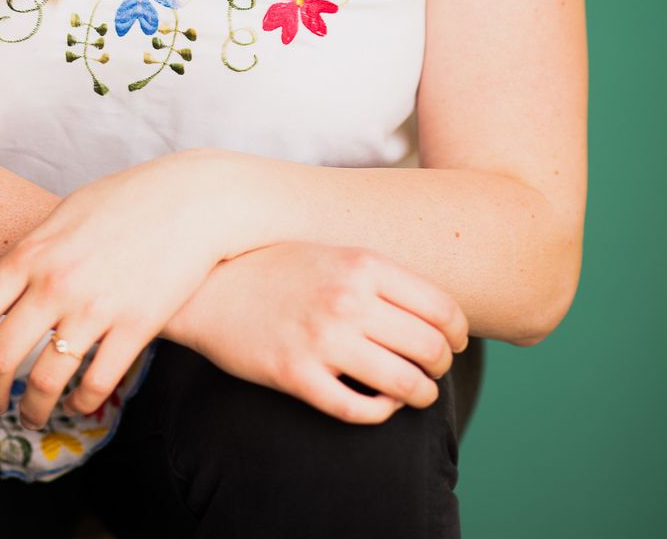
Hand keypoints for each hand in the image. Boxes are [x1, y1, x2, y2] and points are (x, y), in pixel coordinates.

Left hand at [0, 149, 233, 428]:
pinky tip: (79, 405)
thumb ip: (16, 255)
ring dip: (33, 410)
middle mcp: (55, 282)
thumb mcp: (61, 218)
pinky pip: (97, 384)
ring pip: (45, 382)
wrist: (193, 199)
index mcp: (31, 253)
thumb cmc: (124, 202)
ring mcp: (96, 306)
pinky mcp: (136, 326)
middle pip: (0, 358)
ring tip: (32, 416)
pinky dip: (82, 404)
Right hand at [168, 240, 469, 424]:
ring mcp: (323, 340)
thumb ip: (379, 275)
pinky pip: (359, 410)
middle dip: (440, 366)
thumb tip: (435, 308)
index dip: (458, 334)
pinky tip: (379, 404)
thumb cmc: (275, 266)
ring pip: (404, 384)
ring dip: (420, 395)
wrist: (209, 284)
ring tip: (416, 392)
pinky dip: (380, 413)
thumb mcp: (331, 252)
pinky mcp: (297, 376)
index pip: (441, 309)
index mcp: (362, 264)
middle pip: (429, 349)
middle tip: (433, 370)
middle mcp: (348, 300)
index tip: (454, 343)